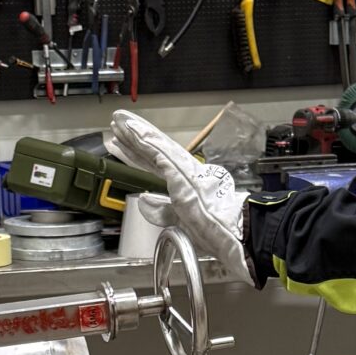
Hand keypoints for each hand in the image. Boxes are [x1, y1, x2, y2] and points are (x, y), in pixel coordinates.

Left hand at [105, 111, 254, 283]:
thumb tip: (143, 200)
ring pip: (156, 147)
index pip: (155, 164)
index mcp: (184, 183)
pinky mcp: (184, 176)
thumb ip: (161, 211)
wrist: (238, 233)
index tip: (121, 144)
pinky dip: (148, 143)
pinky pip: (163, 155)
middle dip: (133, 136)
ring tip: (121, 121)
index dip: (136, 153)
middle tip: (117, 122)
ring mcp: (184, 172)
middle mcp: (184, 172)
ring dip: (137, 133)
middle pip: (153, 150)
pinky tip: (135, 133)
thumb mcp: (181, 223)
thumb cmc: (217, 231)